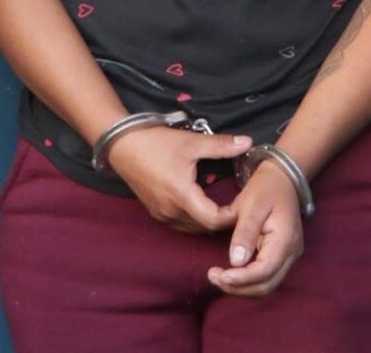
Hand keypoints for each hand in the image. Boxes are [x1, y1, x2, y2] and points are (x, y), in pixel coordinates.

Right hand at [107, 125, 252, 233]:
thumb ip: (221, 145)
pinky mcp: (155, 212)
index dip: (232, 216)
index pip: (214, 220)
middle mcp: (171, 212)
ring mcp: (161, 214)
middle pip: (204, 228)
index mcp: (182, 196)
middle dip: (223, 220)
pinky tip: (202, 204)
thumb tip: (247, 143)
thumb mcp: (192, 142)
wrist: (122, 145)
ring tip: (224, 206)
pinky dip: (195, 219)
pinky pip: (180, 224)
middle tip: (239, 205)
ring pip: (192, 228)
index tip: (244, 203)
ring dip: (208, 221)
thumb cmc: (156, 143)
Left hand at [207, 159, 304, 297]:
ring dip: (242, 288)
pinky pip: (266, 277)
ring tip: (218, 277)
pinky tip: (231, 274)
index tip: (219, 275)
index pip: (265, 271)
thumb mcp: (251, 204)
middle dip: (239, 288)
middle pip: (266, 285)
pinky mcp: (282, 256)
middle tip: (213, 277)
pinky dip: (248, 281)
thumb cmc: (265, 188)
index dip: (242, 279)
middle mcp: (292, 253)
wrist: (281, 178)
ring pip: (266, 286)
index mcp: (286, 239)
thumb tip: (235, 262)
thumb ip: (245, 232)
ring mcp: (289, 256)